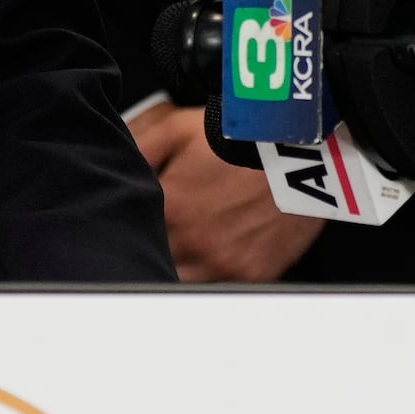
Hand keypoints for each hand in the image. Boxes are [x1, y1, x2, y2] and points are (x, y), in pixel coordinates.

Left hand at [130, 106, 323, 282]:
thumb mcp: (178, 127)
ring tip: (194, 241)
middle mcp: (192, 243)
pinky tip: (220, 249)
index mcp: (168, 208)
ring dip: (182, 265)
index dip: (136, 223)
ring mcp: (222, 263)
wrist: (299, 147)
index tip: (143, 216)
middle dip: (158, 245)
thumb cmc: (240, 134)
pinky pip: (221, 286)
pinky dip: (214, 273)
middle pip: (157, 259)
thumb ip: (139, 148)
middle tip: (170, 228)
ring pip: (183, 280)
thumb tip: (115, 161)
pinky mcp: (251, 273)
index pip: (134, 231)